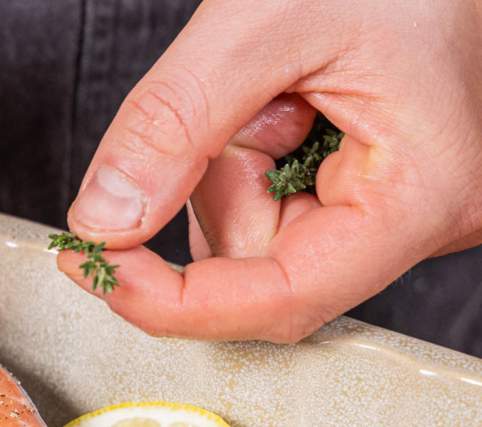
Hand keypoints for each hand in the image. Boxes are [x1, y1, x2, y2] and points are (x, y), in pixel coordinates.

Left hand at [59, 0, 481, 341]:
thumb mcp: (263, 19)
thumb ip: (174, 125)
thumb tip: (105, 221)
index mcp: (421, 195)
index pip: (280, 302)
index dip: (174, 301)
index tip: (100, 269)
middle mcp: (418, 219)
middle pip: (256, 269)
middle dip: (211, 190)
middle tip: (236, 100)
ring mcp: (390, 207)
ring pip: (252, 236)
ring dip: (225, 165)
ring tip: (273, 84)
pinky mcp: (363, 188)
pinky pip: (268, 205)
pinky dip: (242, 157)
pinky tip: (277, 99)